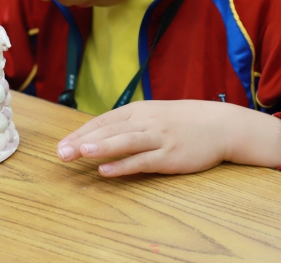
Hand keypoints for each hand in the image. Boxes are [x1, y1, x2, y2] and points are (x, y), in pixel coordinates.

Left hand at [57, 100, 280, 176]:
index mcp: (138, 111)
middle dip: (82, 141)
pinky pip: (142, 161)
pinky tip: (107, 169)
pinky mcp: (169, 156)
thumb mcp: (152, 115)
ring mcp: (158, 138)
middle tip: (60, 152)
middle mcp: (145, 122)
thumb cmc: (182, 121)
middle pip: (108, 131)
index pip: (103, 121)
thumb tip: (100, 135)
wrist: (220, 125)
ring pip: (124, 142)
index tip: (62, 143)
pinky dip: (123, 165)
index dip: (81, 132)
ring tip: (79, 153)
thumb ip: (128, 124)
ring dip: (101, 147)